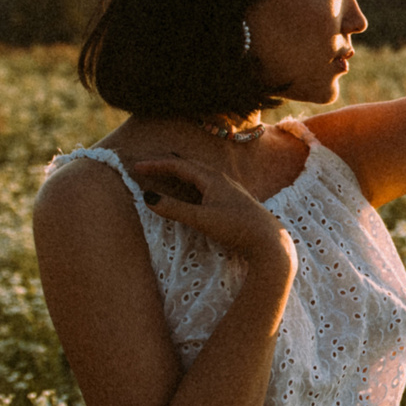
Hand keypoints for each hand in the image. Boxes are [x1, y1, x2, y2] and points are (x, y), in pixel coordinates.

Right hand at [128, 154, 293, 269]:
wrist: (269, 241)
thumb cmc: (237, 228)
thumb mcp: (202, 220)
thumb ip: (175, 209)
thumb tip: (147, 197)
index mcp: (212, 178)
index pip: (179, 165)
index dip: (156, 164)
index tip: (136, 167)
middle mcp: (220, 178)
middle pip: (188, 165)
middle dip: (165, 164)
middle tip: (145, 165)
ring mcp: (227, 188)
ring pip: (198, 173)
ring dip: (179, 171)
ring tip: (164, 170)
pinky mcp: (231, 199)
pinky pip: (205, 183)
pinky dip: (189, 182)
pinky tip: (190, 189)